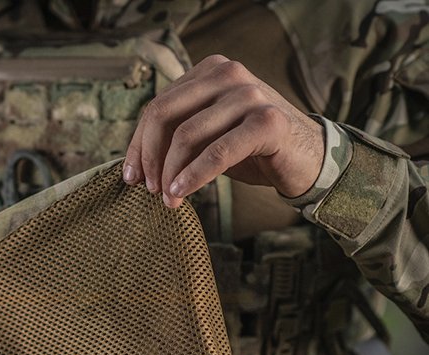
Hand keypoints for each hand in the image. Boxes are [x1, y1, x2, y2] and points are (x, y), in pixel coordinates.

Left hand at [123, 55, 324, 207]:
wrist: (306, 158)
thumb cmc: (252, 149)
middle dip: (149, 156)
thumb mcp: (209, 136)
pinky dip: (193, 176)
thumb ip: (179, 136)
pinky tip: (181, 193)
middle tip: (147, 188)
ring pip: (187, 135)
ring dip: (169, 173)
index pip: (158, 106)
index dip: (138, 144)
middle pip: (164, 115)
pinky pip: (217, 153)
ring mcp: (248, 94)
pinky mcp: (267, 121)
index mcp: (209, 71)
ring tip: (166, 199)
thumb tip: (136, 164)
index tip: (130, 176)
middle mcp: (228, 74)